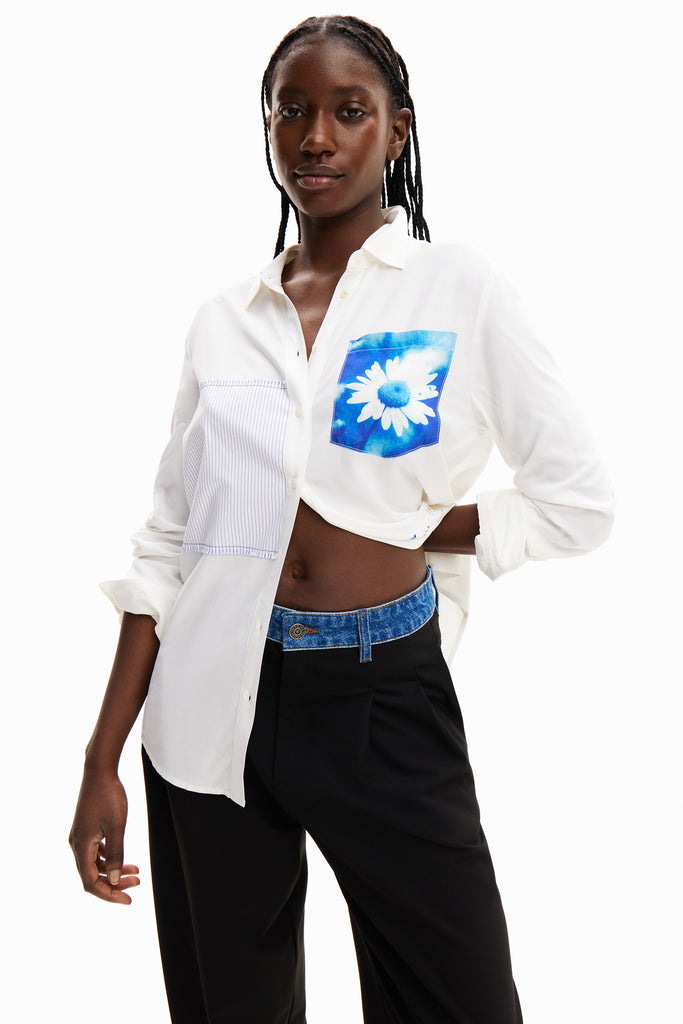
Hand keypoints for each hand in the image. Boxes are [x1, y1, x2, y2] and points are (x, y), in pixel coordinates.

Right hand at [69, 767, 139, 904]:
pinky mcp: (86, 828)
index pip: (90, 882)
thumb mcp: (116, 827)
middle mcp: (77, 844)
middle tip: (136, 884)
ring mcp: (81, 836)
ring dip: (113, 871)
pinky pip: (95, 852)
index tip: (128, 900)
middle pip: (92, 875)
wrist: (99, 771)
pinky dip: (110, 859)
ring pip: (95, 864)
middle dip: (114, 884)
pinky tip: (124, 859)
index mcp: (81, 846)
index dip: (108, 894)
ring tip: (135, 872)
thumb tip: (114, 881)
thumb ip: (115, 855)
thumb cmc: (108, 797)